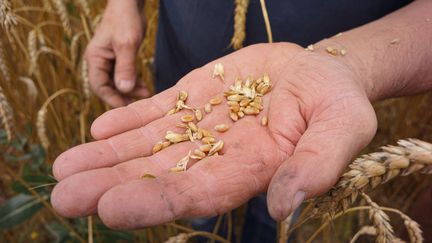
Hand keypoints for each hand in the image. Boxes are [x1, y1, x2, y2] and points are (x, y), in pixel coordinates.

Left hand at [51, 43, 376, 228]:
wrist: (320, 72)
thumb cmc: (337, 102)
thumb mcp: (342, 126)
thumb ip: (317, 165)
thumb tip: (284, 205)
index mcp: (252, 170)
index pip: (197, 194)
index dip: (155, 202)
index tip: (110, 209)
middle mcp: (218, 155)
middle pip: (159, 176)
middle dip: (111, 186)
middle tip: (64, 196)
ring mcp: (202, 127)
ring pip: (149, 146)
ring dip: (106, 157)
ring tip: (65, 167)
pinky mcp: (195, 99)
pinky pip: (157, 113)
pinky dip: (127, 121)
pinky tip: (98, 130)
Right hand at [85, 0, 148, 106]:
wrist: (129, 3)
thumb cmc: (126, 20)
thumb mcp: (127, 45)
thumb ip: (125, 68)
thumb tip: (124, 90)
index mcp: (95, 58)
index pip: (99, 87)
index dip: (112, 99)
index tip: (127, 106)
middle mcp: (99, 61)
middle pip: (107, 87)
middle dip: (123, 96)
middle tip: (139, 105)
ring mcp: (108, 60)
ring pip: (117, 83)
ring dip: (130, 90)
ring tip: (147, 93)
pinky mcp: (119, 58)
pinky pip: (123, 75)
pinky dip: (133, 81)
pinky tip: (144, 86)